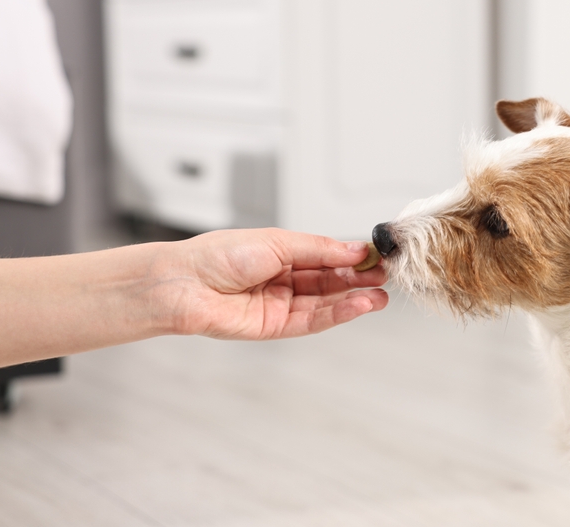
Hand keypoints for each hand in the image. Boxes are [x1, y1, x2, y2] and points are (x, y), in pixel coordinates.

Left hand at [154, 228, 387, 339]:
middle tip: (387, 276)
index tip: (378, 256)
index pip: (327, 256)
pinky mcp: (275, 327)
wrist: (182, 284)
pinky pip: (313, 321)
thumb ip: (319, 249)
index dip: (353, 257)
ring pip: (326, 303)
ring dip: (354, 299)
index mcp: (282, 253)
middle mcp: (284, 279)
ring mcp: (280, 304)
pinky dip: (338, 314)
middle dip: (359, 279)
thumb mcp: (277, 242)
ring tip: (381, 296)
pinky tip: (358, 305)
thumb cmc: (217, 255)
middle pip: (330, 281)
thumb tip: (355, 250)